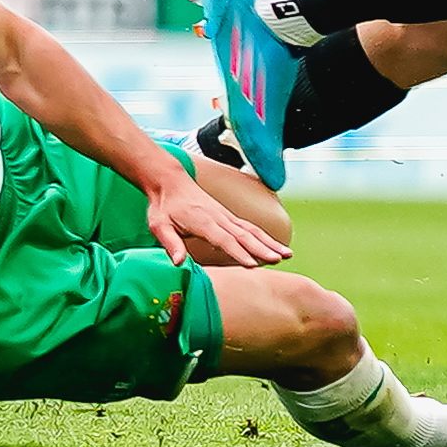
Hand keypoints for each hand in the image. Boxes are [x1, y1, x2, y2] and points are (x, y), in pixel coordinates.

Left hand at [145, 171, 290, 269]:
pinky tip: (274, 246)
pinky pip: (248, 227)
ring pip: (251, 230)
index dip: (238, 253)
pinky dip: (263, 237)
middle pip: (244, 235)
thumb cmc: (163, 206)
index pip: (223, 239)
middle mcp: (218, 217)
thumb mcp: (159, 225)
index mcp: (202, 221)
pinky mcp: (227, 216)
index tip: (253, 265)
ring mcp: (225, 216)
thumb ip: (170, 243)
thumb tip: (178, 262)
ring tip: (287, 254)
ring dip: (269, 242)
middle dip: (262, 248)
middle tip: (279, 259)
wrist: (170, 180)